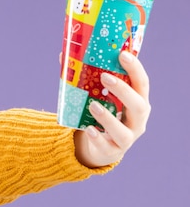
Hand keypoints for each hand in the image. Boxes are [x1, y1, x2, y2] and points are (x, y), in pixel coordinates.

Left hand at [74, 51, 150, 167]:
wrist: (100, 147)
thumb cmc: (101, 115)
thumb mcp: (98, 96)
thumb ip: (85, 78)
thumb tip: (64, 55)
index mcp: (137, 102)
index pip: (141, 84)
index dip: (135, 69)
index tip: (122, 54)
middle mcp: (137, 121)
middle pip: (138, 106)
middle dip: (123, 91)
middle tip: (105, 76)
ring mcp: (126, 138)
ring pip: (124, 131)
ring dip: (108, 117)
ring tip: (93, 105)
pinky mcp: (112, 151)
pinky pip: (107, 146)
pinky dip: (98, 138)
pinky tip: (88, 129)